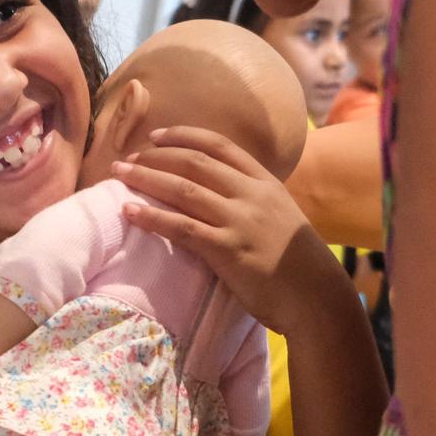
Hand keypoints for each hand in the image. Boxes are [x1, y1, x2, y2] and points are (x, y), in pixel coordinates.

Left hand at [115, 127, 347, 335]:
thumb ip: (254, 200)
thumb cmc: (298, 264)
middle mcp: (251, 194)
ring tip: (118, 176)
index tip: (155, 136)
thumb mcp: (281, 217)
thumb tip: (222, 193)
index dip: (183, 136)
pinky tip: (129, 211)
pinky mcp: (228, 250)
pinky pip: (181, 227)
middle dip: (154, 157)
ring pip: (182, 189)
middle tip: (126, 159)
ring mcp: (240, 220)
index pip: (219, 145)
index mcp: (265, 182)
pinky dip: (151, 217)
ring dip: (145, 179)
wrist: (318, 299)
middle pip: (193, 163)